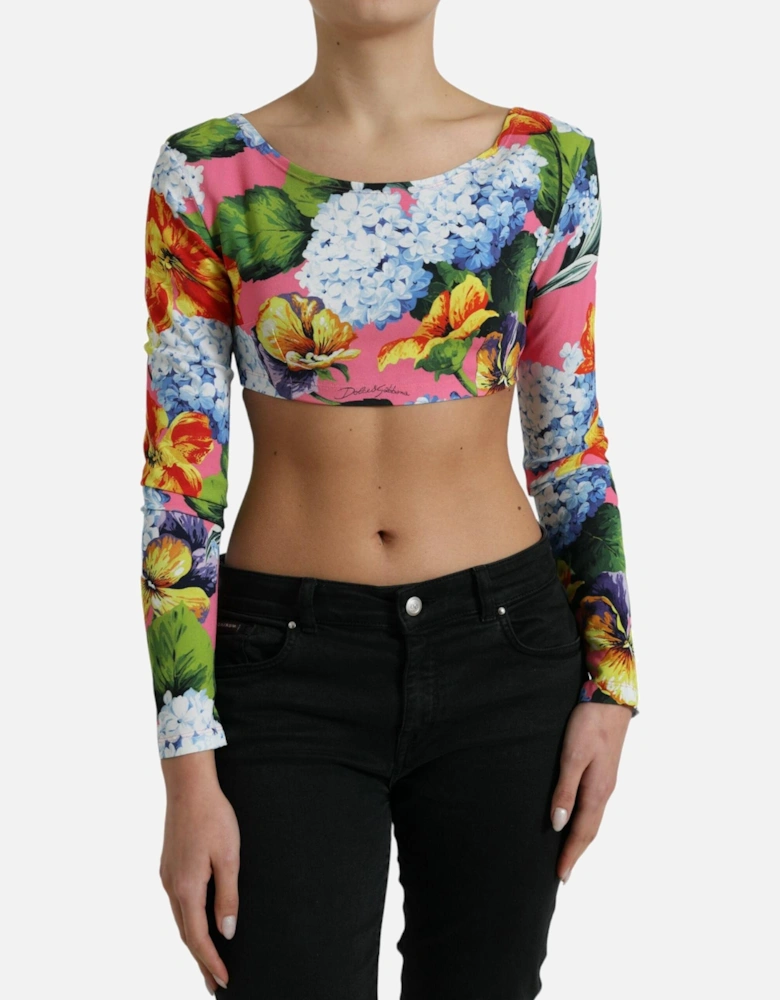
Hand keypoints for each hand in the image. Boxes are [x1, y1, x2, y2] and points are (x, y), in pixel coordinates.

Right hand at [159, 751, 239, 993]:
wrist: (188, 786)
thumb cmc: (213, 817)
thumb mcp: (228, 857)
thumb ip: (227, 897)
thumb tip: (227, 932)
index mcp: (186, 888)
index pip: (197, 937)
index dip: (211, 961)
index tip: (223, 981)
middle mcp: (171, 886)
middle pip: (185, 934)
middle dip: (200, 960)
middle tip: (214, 983)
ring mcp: (167, 876)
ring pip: (180, 920)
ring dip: (193, 942)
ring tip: (208, 960)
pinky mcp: (169, 866)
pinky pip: (178, 904)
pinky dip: (188, 922)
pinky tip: (197, 924)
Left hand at [550, 701, 631, 882]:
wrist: (610, 699)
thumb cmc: (589, 724)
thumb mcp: (572, 756)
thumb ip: (565, 790)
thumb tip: (558, 824)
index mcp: (597, 791)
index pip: (582, 832)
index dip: (570, 854)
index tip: (560, 877)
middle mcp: (604, 791)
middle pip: (589, 830)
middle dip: (576, 852)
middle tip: (563, 874)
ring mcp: (606, 782)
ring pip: (593, 819)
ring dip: (581, 838)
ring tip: (568, 853)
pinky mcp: (603, 772)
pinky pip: (594, 806)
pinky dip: (585, 820)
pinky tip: (577, 818)